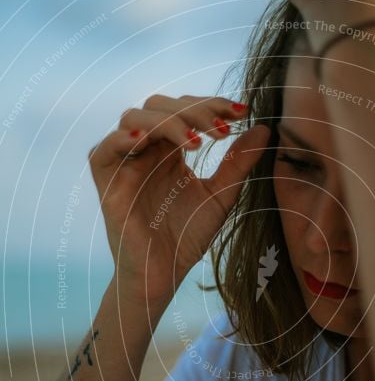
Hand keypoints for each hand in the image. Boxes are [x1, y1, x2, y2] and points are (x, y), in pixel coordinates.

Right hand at [89, 94, 269, 314]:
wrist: (163, 275)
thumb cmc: (187, 237)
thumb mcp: (221, 195)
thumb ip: (239, 162)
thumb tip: (264, 128)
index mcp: (170, 149)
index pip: (185, 109)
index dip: (212, 104)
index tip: (242, 112)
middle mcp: (146, 149)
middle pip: (160, 105)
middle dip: (194, 111)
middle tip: (222, 130)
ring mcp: (125, 163)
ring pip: (135, 118)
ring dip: (168, 122)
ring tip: (197, 143)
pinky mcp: (107, 182)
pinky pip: (105, 149)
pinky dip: (124, 138)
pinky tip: (150, 140)